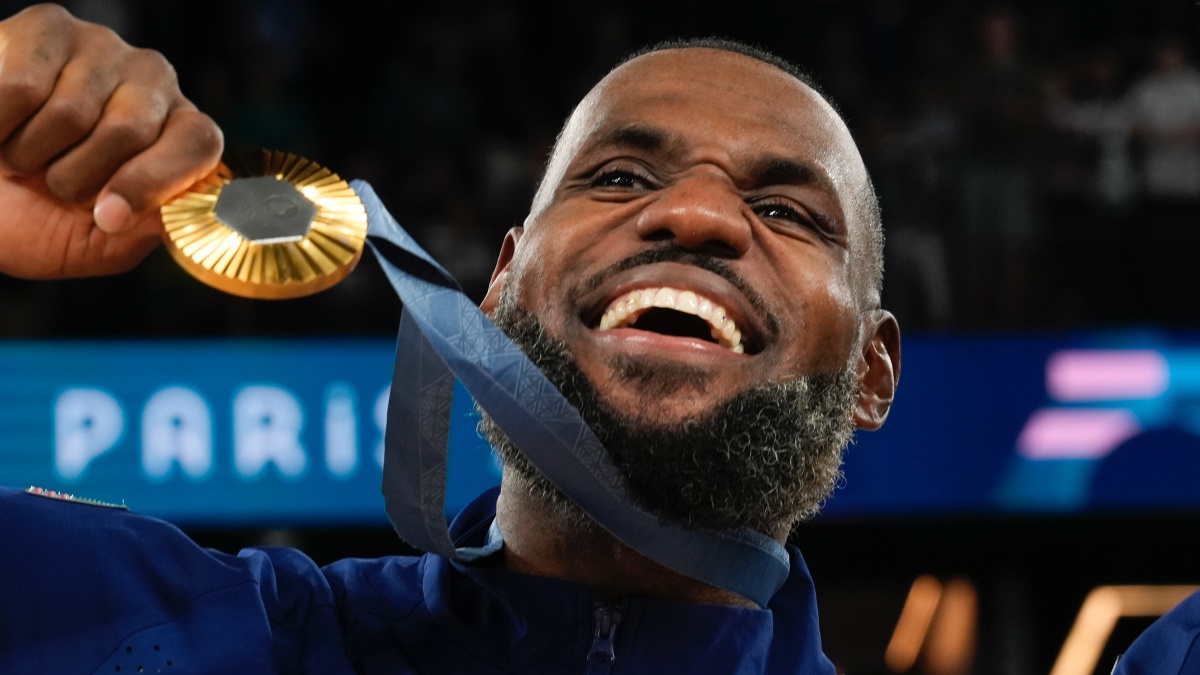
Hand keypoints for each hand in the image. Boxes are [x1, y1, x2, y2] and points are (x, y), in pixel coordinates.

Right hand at [0, 3, 221, 278]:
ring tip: (26, 153)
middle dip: (78, 176)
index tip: (108, 216)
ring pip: (73, 111)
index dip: (155, 180)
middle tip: (52, 183)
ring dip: (33, 152)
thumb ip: (135, 235)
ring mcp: (103, 50)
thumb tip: (169, 214)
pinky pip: (24, 86)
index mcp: (176, 136)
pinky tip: (2, 124)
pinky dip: (1, 124)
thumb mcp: (91, 245)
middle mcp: (152, 83)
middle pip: (131, 130)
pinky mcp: (49, 28)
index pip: (198, 142)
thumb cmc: (33, 217)